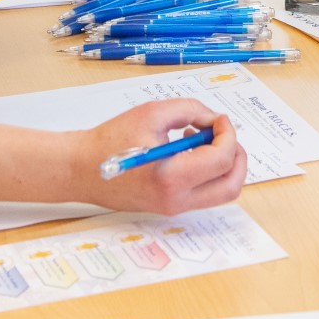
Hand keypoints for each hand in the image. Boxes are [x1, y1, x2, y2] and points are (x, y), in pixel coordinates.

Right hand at [78, 100, 246, 215]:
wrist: (81, 169)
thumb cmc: (110, 140)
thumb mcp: (152, 113)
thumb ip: (190, 110)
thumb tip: (214, 121)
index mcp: (172, 177)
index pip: (221, 159)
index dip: (228, 134)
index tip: (219, 119)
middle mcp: (176, 199)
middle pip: (231, 186)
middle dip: (237, 156)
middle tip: (225, 133)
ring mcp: (174, 207)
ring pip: (220, 192)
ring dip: (222, 164)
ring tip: (201, 138)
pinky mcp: (170, 206)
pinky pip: (202, 192)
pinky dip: (207, 171)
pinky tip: (188, 148)